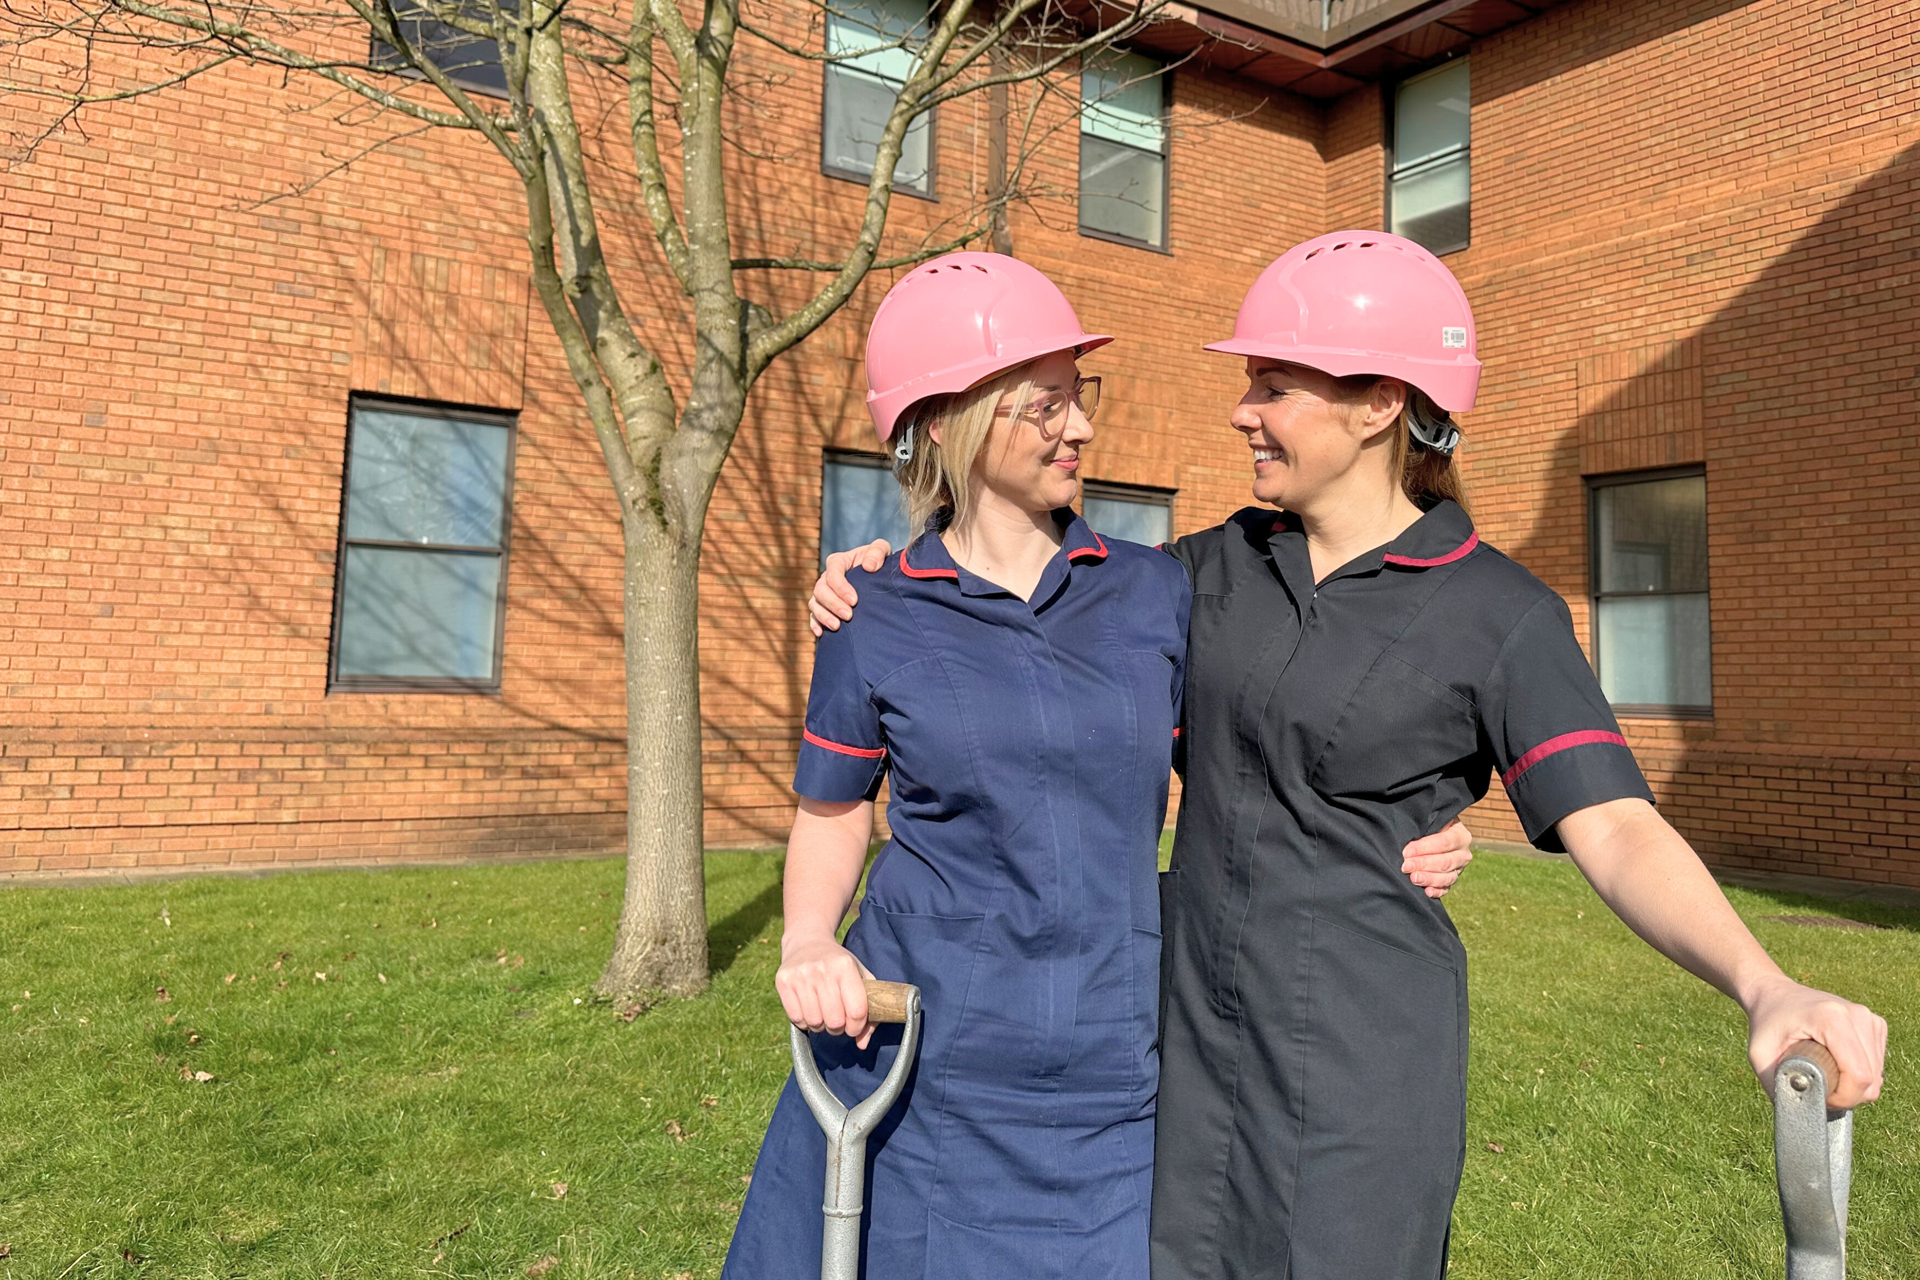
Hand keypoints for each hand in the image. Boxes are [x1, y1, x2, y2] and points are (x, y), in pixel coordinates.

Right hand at [776, 934, 879, 1047]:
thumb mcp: (860, 977)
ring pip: (815, 1022)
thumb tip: (862, 1044)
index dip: (857, 1027)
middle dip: (838, 1028)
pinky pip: (796, 1018)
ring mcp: (801, 975)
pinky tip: (809, 1010)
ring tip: (823, 1014)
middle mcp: (823, 970)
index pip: (857, 1011)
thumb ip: (868, 1011)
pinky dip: (805, 1022)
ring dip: (821, 1026)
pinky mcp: (784, 981)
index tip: (854, 1027)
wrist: (807, 941)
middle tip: (838, 1021)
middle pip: (835, 1021)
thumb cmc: (839, 964)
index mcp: (845, 966)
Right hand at [808, 540, 892, 636]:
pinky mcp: (823, 606)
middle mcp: (827, 577)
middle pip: (821, 589)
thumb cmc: (878, 561)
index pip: (833, 572)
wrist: (877, 576)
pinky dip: (815, 624)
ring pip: (814, 603)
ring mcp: (823, 593)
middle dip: (833, 604)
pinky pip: (813, 615)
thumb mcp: (881, 550)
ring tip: (837, 627)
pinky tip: (821, 634)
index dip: (841, 587)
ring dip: (823, 616)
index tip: (854, 601)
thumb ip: (877, 552)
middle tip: (848, 616)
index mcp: (838, 561)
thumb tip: (868, 567)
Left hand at [1401, 819, 1473, 898]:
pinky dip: (1437, 891)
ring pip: (1447, 877)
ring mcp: (1459, 869)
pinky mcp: (1451, 880)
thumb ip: (1423, 827)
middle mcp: (1463, 853)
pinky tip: (1427, 891)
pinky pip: (1446, 889)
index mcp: (1460, 835)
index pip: (1444, 842)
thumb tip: (1409, 843)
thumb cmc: (1428, 825)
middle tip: (1406, 867)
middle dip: (1423, 864)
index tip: (1407, 852)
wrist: (1433, 834)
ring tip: (1413, 878)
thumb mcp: (1430, 821)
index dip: (1424, 848)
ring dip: (1429, 879)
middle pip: (1445, 862)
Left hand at [1745, 972, 1886, 1108]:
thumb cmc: (1766, 1024)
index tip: (1821, 1099)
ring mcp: (1870, 1018)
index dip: (1844, 1099)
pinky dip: (1860, 1074)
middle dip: (1847, 1095)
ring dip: (1854, 1086)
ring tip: (1825, 1073)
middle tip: (1819, 1087)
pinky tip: (1836, 1064)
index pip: (1858, 1075)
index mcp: (1832, 1019)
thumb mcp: (1758, 1054)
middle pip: (1871, 1079)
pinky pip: (1877, 1066)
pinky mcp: (1875, 1024)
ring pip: (1877, 1076)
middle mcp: (1858, 1015)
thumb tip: (1796, 1116)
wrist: (1775, 994)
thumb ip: (1775, 1085)